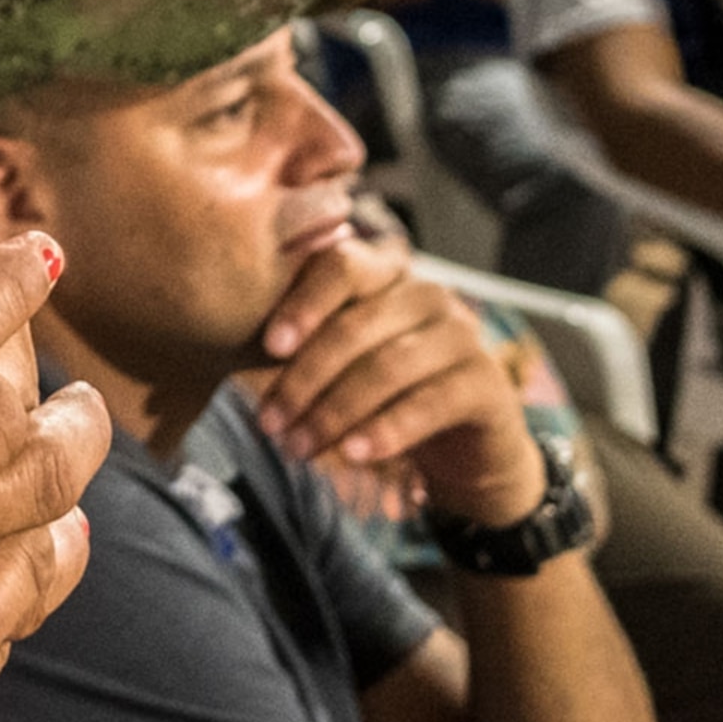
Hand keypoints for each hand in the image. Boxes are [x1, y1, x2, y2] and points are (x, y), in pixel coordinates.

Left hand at [247, 234, 544, 526]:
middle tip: (269, 422)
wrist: (468, 451)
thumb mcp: (347, 364)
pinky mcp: (487, 383)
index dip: (303, 303)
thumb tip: (236, 346)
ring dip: (334, 412)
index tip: (267, 347)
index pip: (342, 266)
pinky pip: (428, 403)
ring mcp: (463, 335)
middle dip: (304, 378)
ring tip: (297, 447)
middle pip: (356, 325)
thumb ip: (309, 344)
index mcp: (389, 275)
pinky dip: (385, 430)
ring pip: (386, 367)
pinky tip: (354, 455)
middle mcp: (429, 295)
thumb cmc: (390, 397)